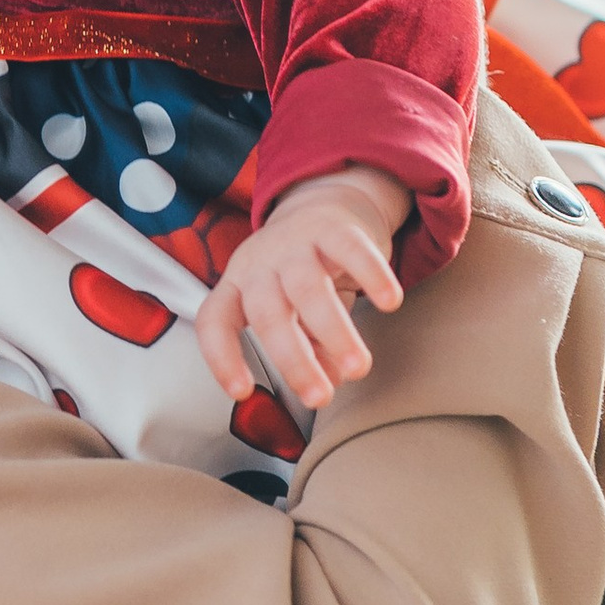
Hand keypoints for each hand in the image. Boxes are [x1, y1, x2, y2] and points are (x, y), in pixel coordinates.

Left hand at [196, 165, 406, 410]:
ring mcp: (294, 243)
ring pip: (308, 288)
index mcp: (238, 286)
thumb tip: (328, 382)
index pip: (215, 321)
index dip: (222, 358)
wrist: (325, 208)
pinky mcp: (333, 226)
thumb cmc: (304, 272)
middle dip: (293, 360)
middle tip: (319, 397)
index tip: (242, 392)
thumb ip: (309, 347)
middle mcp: (259, 263)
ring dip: (333, 332)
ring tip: (358, 368)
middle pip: (267, 313)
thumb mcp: (295, 312)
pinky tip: (388, 304)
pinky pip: (351, 251)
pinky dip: (371, 276)